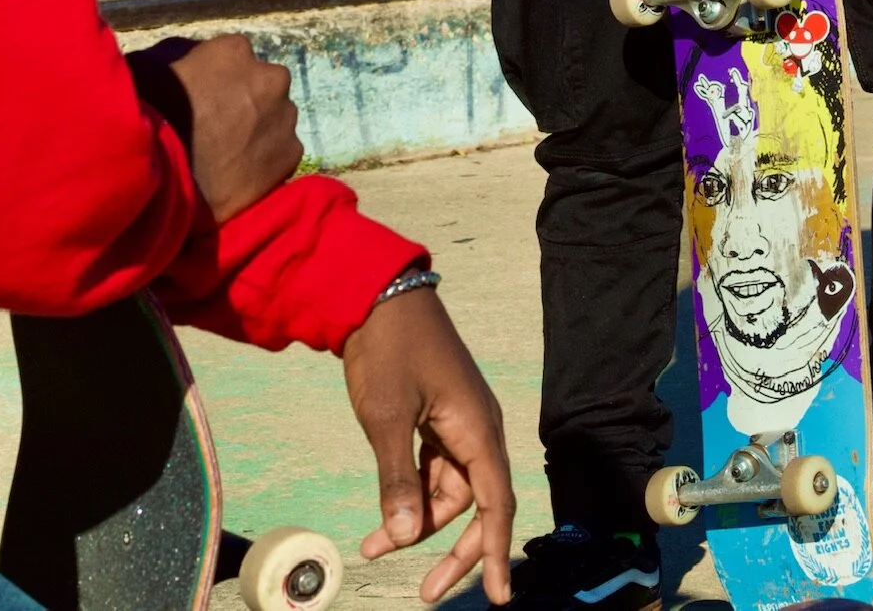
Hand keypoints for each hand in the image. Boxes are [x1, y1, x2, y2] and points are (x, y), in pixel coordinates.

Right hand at [159, 33, 302, 223]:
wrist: (165, 176)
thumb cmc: (151, 114)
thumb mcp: (151, 64)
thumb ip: (183, 54)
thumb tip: (193, 56)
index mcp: (236, 50)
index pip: (235, 56)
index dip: (220, 77)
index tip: (207, 96)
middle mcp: (270, 77)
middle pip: (264, 83)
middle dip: (249, 98)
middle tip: (222, 125)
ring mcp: (284, 117)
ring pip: (277, 117)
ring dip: (261, 128)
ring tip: (232, 153)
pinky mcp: (291, 154)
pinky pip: (282, 151)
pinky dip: (267, 159)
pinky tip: (242, 171)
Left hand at [342, 285, 515, 604]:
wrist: (376, 292)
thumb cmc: (388, 350)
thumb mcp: (387, 417)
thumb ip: (398, 479)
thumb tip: (405, 538)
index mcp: (478, 429)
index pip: (495, 505)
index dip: (495, 553)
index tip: (499, 599)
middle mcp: (478, 428)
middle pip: (475, 505)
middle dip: (452, 551)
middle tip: (425, 591)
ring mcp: (458, 421)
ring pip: (449, 489)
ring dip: (417, 520)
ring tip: (373, 548)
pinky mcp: (438, 415)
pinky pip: (434, 467)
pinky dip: (412, 492)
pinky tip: (383, 515)